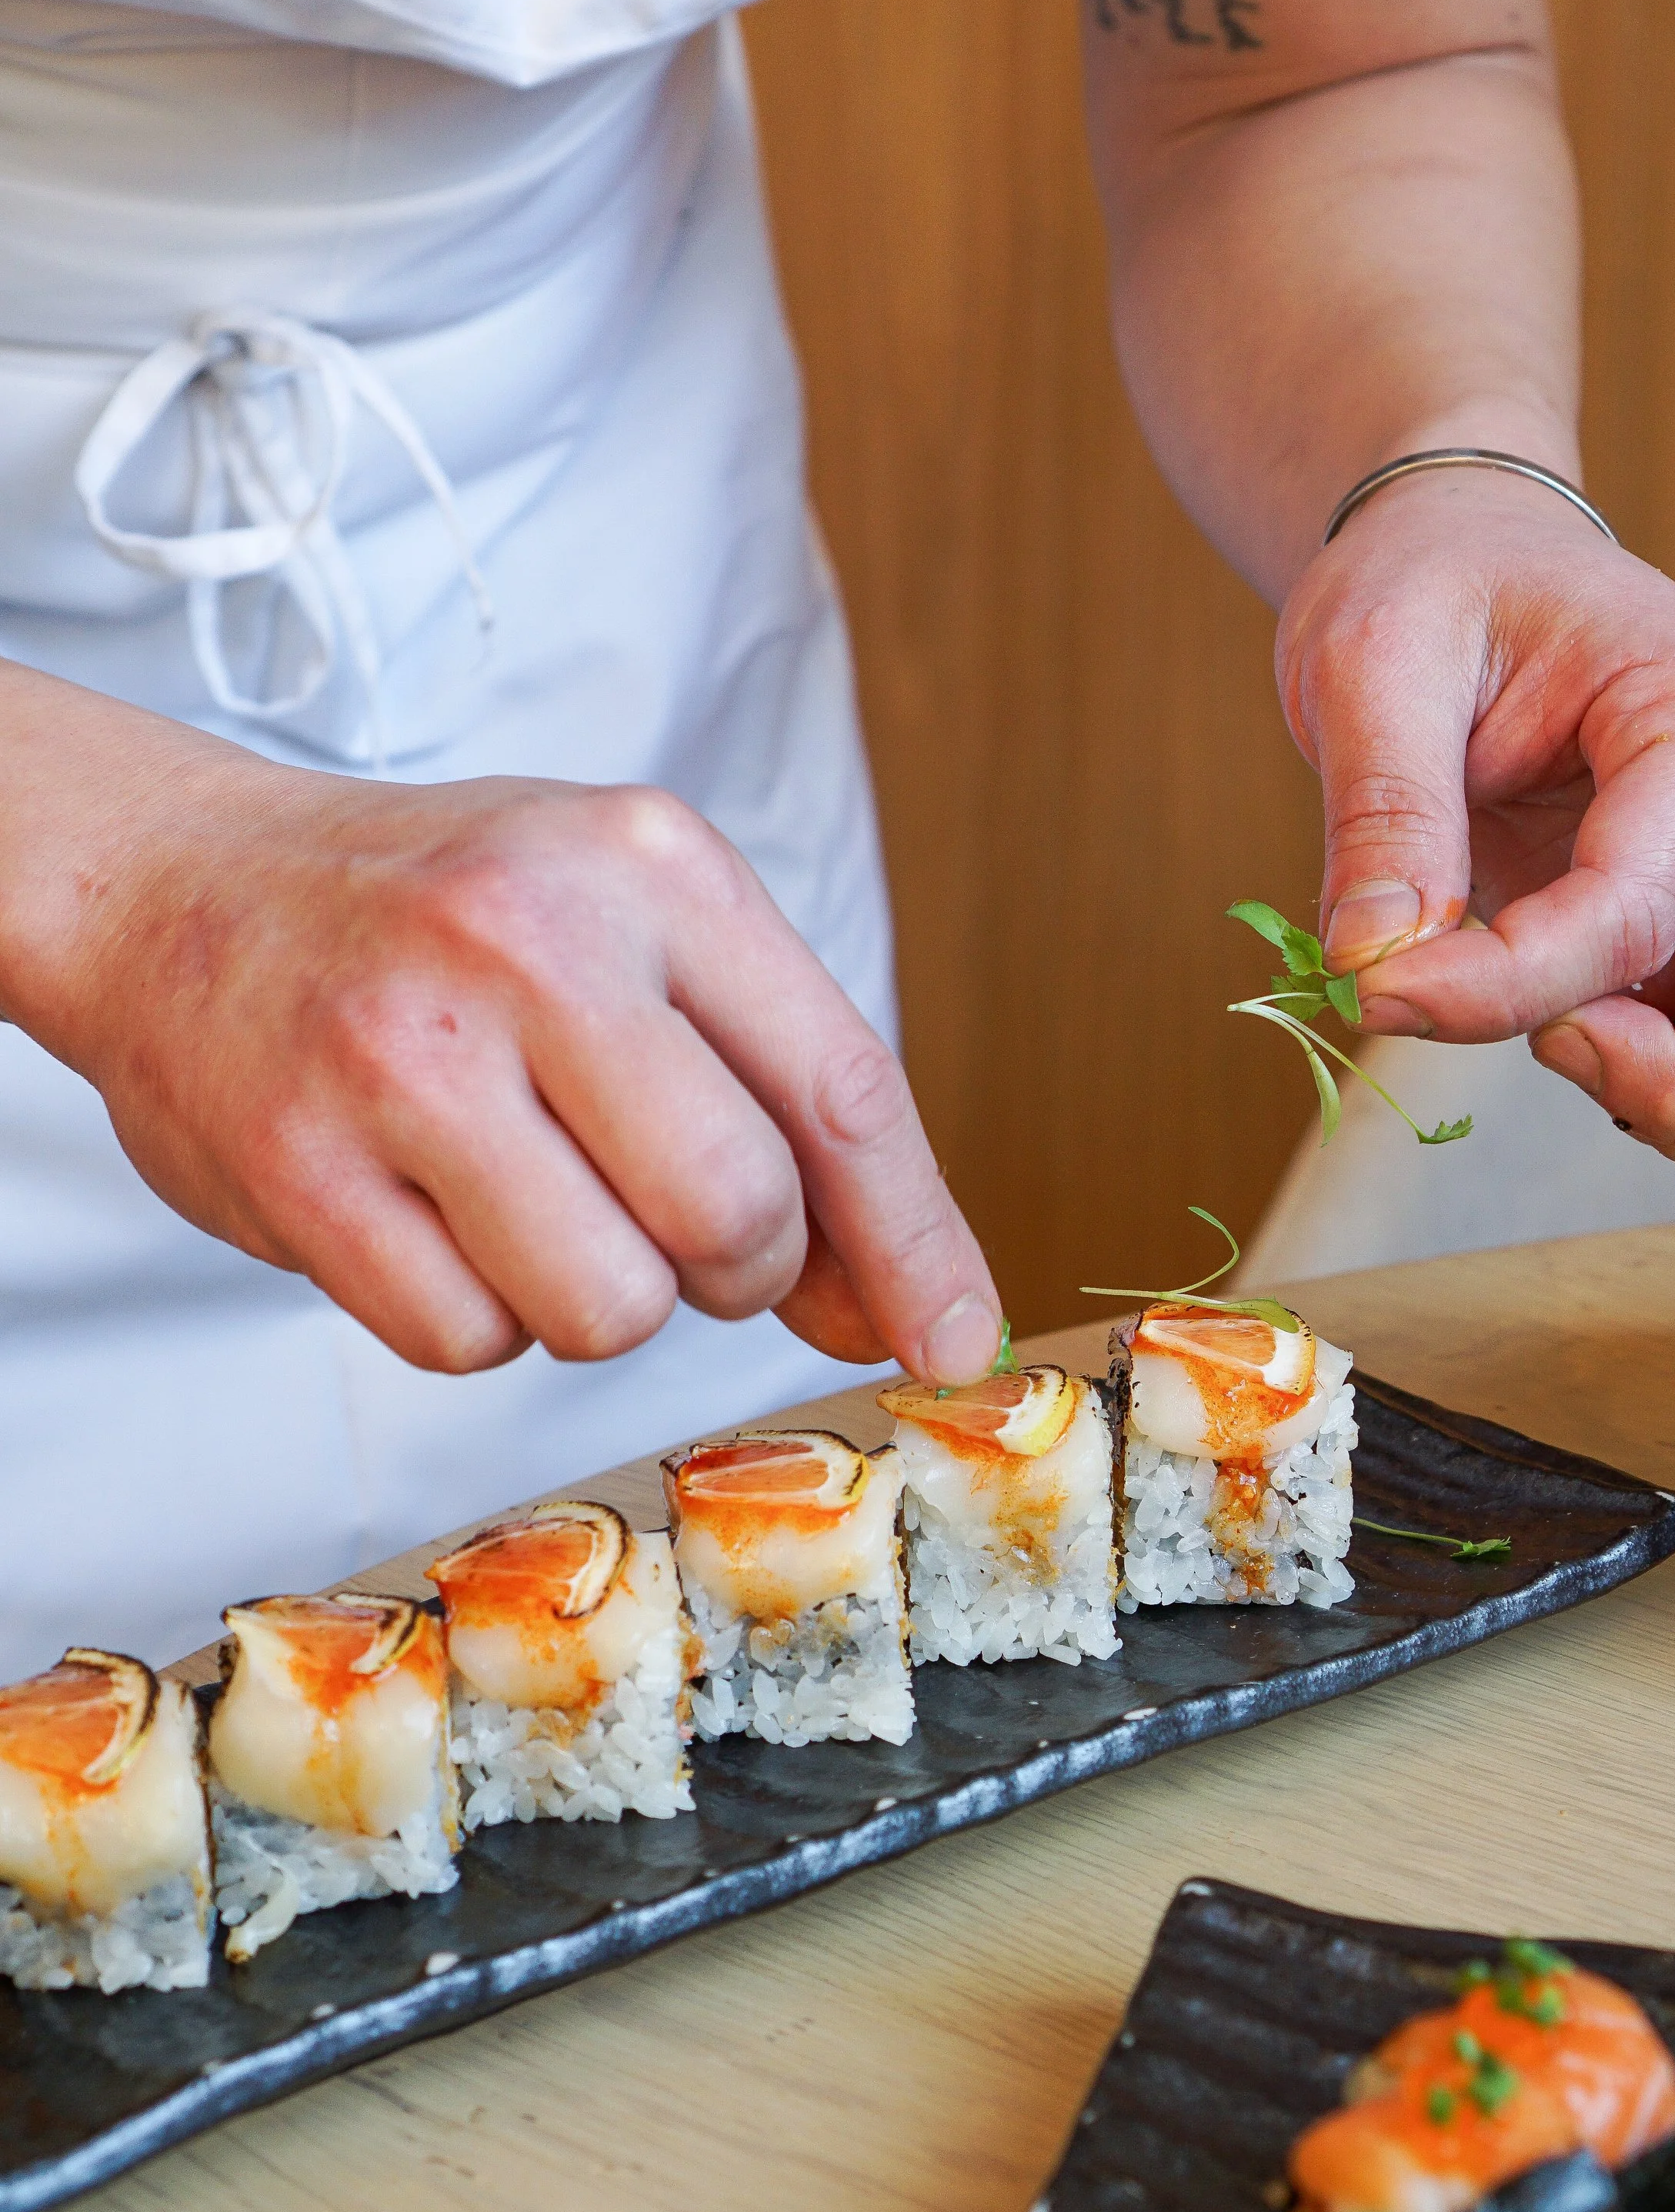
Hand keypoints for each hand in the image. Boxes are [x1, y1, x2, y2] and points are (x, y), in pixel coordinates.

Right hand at [0, 671, 1001, 1379]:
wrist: (181, 883)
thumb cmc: (444, 920)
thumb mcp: (632, 931)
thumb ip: (773, 1096)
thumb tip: (896, 1307)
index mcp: (651, 867)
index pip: (841, 1089)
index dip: (916, 1242)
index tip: (957, 1344)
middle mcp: (532, 944)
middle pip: (737, 1219)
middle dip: (733, 1269)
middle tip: (663, 1219)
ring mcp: (404, 1055)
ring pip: (610, 1307)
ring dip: (595, 1296)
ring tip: (522, 1193)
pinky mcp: (296, 1167)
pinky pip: (471, 1343)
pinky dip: (473, 1314)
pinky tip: (427, 1211)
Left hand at [1278, 472, 1674, 1165]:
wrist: (1462, 559)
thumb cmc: (1434, 585)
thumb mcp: (1371, 662)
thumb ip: (1381, 817)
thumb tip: (1373, 966)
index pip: (1641, 912)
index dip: (1505, 989)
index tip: (1380, 989)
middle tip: (1544, 1048)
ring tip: (1555, 1042)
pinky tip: (1565, 1039)